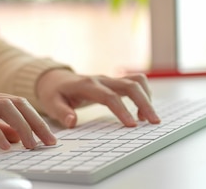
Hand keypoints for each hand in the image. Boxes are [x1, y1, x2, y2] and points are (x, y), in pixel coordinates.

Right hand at [0, 88, 56, 152]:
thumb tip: (16, 135)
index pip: (17, 103)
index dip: (36, 119)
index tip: (48, 137)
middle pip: (16, 103)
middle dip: (37, 123)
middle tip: (49, 142)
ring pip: (4, 109)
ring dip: (23, 128)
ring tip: (32, 145)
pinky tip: (7, 147)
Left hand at [36, 69, 160, 127]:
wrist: (56, 79)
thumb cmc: (54, 93)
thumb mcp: (51, 103)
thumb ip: (61, 112)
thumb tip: (72, 121)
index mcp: (87, 85)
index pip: (109, 96)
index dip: (122, 109)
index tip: (132, 125)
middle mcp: (102, 79)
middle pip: (129, 85)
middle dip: (144, 102)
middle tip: (153, 122)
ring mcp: (110, 79)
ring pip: (136, 81)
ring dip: (147, 97)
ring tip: (148, 119)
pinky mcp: (115, 82)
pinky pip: (136, 83)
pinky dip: (144, 95)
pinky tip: (142, 112)